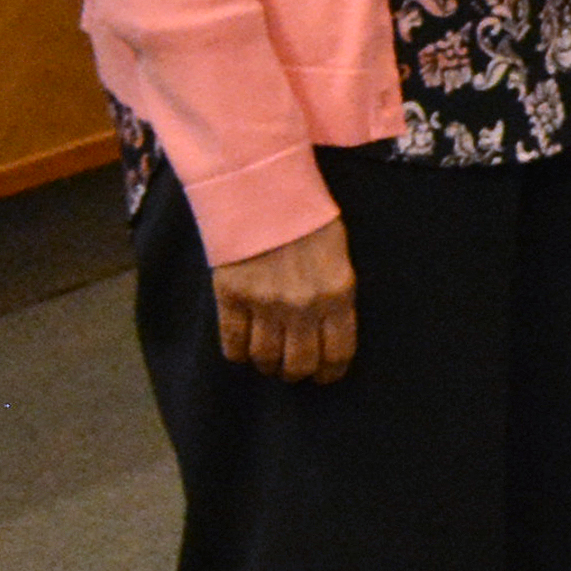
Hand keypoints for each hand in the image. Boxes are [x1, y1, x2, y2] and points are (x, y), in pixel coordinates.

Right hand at [211, 218, 358, 384]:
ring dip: (267, 365)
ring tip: (268, 361)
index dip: (330, 372)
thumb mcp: (339, 257)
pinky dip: (237, 354)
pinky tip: (242, 351)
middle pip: (299, 364)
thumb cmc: (309, 220)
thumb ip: (336, 295)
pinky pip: (232, 343)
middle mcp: (303, 306)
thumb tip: (330, 331)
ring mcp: (265, 304)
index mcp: (338, 294)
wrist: (264, 194)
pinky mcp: (232, 298)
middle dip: (297, 373)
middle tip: (293, 370)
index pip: (338, 352)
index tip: (324, 377)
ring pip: (265, 358)